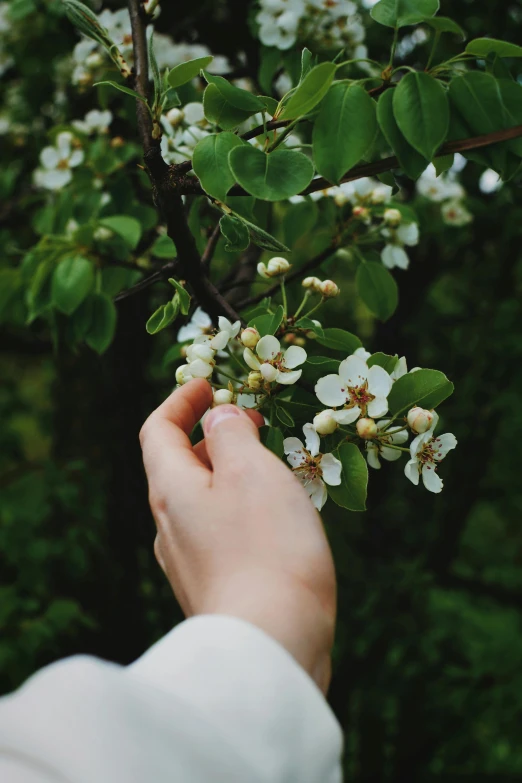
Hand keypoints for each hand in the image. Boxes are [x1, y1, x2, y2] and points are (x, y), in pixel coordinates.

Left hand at [139, 379, 336, 693]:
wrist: (271, 644)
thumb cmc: (266, 547)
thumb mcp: (251, 471)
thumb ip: (230, 435)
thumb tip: (218, 418)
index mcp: (170, 490)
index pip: (158, 431)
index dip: (180, 401)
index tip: (208, 383)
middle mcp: (169, 526)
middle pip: (178, 466)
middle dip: (211, 437)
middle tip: (252, 423)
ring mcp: (188, 562)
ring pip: (201, 501)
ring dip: (229, 473)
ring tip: (269, 465)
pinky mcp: (213, 588)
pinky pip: (219, 532)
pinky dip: (239, 508)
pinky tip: (273, 518)